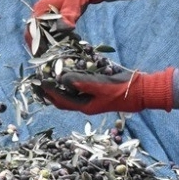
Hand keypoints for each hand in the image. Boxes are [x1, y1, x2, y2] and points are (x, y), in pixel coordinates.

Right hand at [25, 0, 106, 50]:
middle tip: (44, 58)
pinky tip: (56, 46)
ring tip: (49, 54)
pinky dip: (48, 39)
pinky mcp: (49, 18)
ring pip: (37, 33)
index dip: (33, 42)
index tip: (39, 54)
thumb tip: (65, 29)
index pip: (32, 29)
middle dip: (37, 45)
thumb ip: (68, 18)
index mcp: (41, 9)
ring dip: (42, 43)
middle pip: (32, 32)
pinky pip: (44, 31)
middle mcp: (39, 12)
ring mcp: (43, 15)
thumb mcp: (73, 7)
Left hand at [42, 66, 174, 114]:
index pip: (60, 101)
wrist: (141, 91)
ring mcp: (92, 98)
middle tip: (37, 81)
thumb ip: (81, 82)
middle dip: (49, 91)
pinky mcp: (97, 90)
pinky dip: (70, 81)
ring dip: (58, 86)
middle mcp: (86, 104)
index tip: (38, 80)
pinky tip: (66, 72)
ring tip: (47, 77)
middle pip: (62, 100)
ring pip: (69, 94)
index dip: (48, 91)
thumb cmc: (121, 90)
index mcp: (85, 106)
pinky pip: (79, 87)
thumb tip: (62, 78)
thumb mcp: (100, 85)